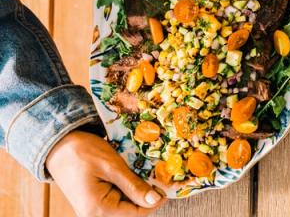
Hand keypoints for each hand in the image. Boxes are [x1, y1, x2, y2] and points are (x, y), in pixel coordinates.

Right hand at [46, 130, 165, 216]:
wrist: (57, 145)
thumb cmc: (82, 152)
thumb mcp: (112, 166)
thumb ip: (133, 186)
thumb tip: (155, 200)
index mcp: (98, 210)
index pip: (138, 213)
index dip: (155, 199)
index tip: (166, 183)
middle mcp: (94, 215)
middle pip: (132, 211)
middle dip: (145, 194)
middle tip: (156, 174)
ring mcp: (93, 210)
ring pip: (125, 205)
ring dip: (136, 190)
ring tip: (141, 170)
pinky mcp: (94, 202)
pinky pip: (116, 199)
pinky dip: (126, 187)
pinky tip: (130, 173)